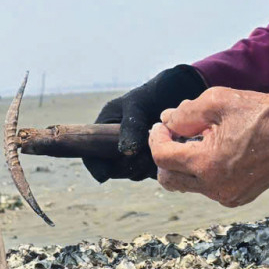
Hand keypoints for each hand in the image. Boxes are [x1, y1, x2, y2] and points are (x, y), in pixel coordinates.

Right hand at [83, 64, 208, 181]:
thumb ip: (131, 126)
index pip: (92, 155)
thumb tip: (127, 152)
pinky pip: (151, 172)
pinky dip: (158, 167)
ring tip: (156, 150)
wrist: (176, 93)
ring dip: (144, 167)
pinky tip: (166, 154)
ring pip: (134, 173)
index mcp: (104, 130)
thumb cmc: (151, 95)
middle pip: (114, 169)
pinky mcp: (151, 159)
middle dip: (126, 167)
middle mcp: (117, 145)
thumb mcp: (137, 105)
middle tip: (142, 157)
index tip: (104, 175)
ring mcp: (135, 154)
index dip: (96, 166)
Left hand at [151, 80, 268, 206]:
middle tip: (175, 135)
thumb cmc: (262, 113)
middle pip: (169, 179)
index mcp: (207, 164)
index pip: (162, 157)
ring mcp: (228, 195)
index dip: (156, 138)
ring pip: (188, 185)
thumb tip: (166, 121)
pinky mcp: (239, 197)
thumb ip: (185, 113)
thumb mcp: (217, 102)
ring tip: (201, 139)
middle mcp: (215, 187)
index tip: (162, 125)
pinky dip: (204, 171)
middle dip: (166, 156)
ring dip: (186, 164)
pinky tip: (217, 150)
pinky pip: (208, 188)